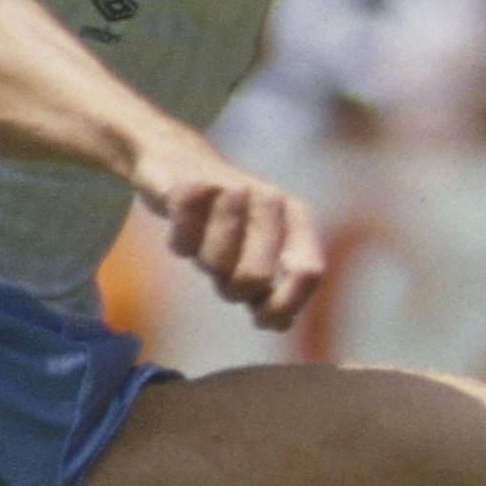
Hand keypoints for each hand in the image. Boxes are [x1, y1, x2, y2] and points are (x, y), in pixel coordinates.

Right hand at [140, 143, 329, 330]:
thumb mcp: (253, 246)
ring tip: (201, 240)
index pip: (309, 271)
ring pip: (215, 263)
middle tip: (219, 272)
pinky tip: (181, 225)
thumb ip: (269, 284)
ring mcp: (234, 190)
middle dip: (231, 287)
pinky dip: (177, 243)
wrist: (176, 160)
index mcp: (294, 216)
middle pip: (254, 277)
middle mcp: (271, 200)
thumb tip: (282, 324)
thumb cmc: (221, 215)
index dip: (287, 304)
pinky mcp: (193, 186)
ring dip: (202, 262)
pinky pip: (183, 243)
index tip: (262, 321)